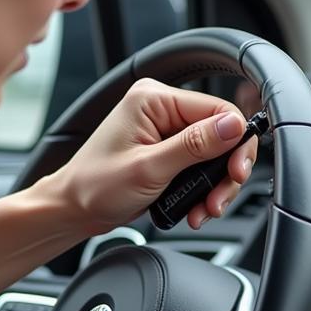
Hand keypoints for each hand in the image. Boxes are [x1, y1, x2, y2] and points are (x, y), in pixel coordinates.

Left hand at [42, 78, 258, 235]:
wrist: (74, 209)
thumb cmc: (96, 185)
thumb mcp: (149, 168)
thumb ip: (194, 146)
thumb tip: (233, 126)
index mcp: (155, 99)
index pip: (218, 109)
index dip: (236, 143)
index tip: (236, 174)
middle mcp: (163, 110)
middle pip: (222, 135)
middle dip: (225, 172)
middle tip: (218, 199)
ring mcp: (167, 132)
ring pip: (216, 156)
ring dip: (216, 188)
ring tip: (204, 210)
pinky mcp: (170, 152)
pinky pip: (202, 168)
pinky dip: (204, 192)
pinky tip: (195, 209)